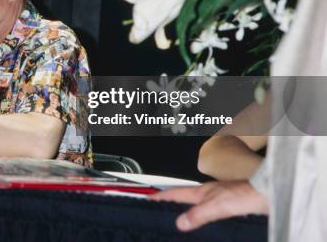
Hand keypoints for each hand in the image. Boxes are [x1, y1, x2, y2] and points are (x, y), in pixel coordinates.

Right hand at [149, 181, 267, 231]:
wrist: (269, 195)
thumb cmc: (247, 195)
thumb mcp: (218, 206)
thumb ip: (199, 214)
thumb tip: (180, 222)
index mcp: (202, 192)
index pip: (175, 193)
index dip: (160, 197)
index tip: (148, 200)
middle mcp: (209, 193)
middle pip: (183, 199)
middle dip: (169, 203)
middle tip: (157, 210)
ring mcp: (219, 199)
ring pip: (196, 206)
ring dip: (185, 211)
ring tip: (176, 220)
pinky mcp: (229, 206)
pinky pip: (208, 212)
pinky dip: (200, 218)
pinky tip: (204, 225)